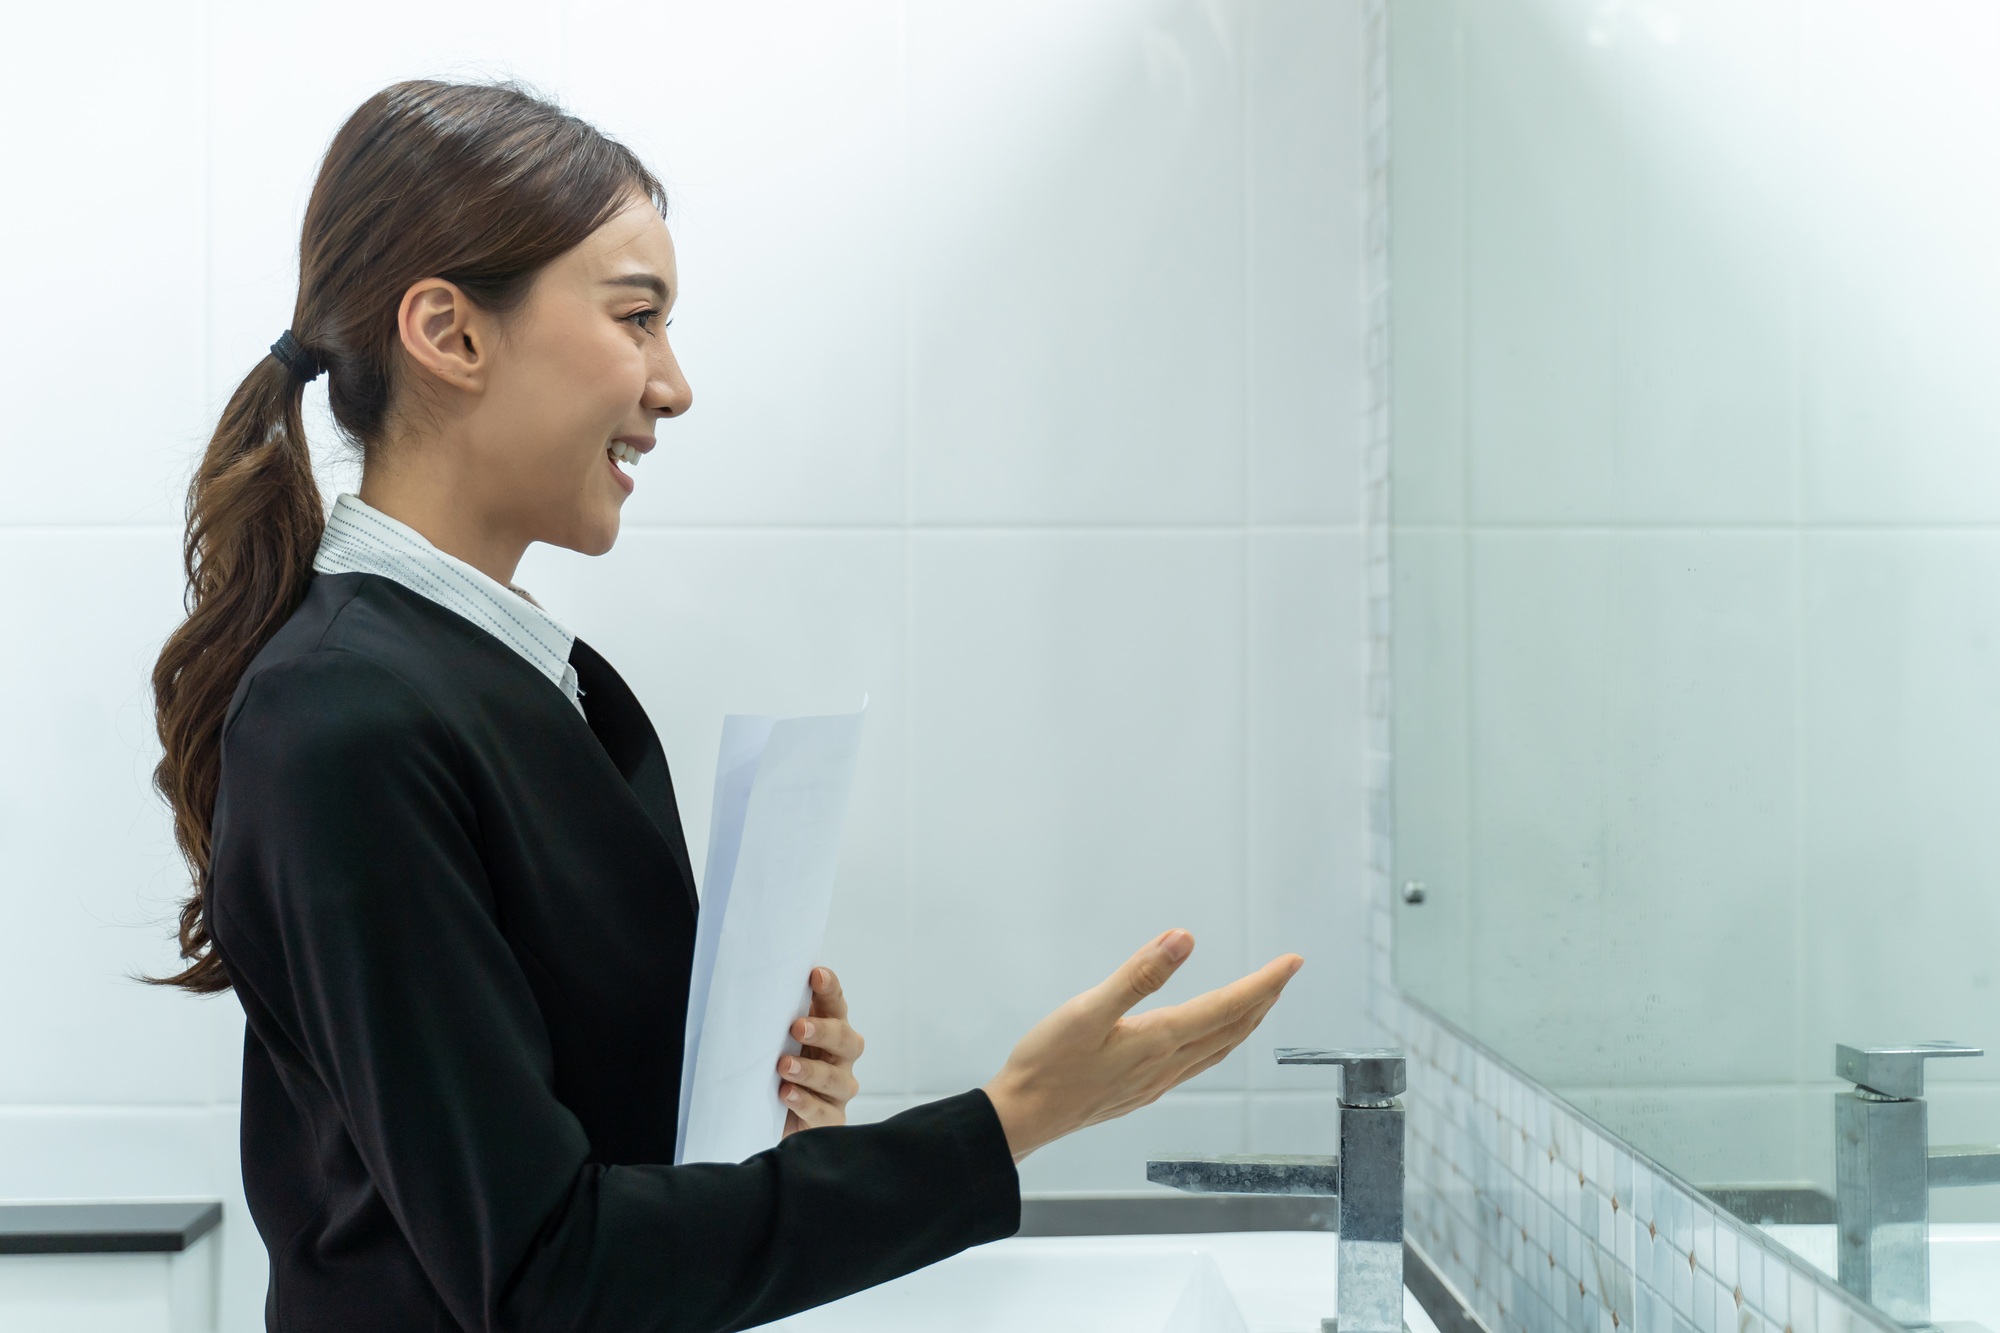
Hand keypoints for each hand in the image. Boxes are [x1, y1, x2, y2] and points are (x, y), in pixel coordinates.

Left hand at [778, 966, 863, 1134]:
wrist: (771, 1118)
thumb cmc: (776, 1070)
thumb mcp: (776, 1041)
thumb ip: (776, 1019)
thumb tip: (757, 990)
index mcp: (830, 1030)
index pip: (835, 1004)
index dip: (829, 989)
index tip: (816, 975)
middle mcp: (840, 1058)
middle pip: (845, 1040)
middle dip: (823, 1031)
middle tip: (798, 1027)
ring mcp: (838, 1090)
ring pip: (833, 1078)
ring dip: (809, 1070)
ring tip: (784, 1066)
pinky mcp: (830, 1119)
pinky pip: (823, 1112)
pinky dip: (805, 1102)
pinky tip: (786, 1094)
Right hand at [981, 929, 1302, 1161]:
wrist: (1023, 1117)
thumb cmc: (1048, 1064)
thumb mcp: (1088, 1010)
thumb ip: (1138, 974)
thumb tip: (1183, 940)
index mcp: (1159, 1040)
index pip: (1228, 1007)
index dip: (1265, 983)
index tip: (1292, 962)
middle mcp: (1166, 1065)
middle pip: (1232, 1030)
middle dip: (1264, 1000)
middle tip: (1285, 974)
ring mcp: (1155, 1082)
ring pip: (1218, 1050)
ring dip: (1245, 1023)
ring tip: (1261, 1001)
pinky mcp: (1140, 1091)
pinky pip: (1197, 1064)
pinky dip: (1218, 1043)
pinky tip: (1210, 1040)